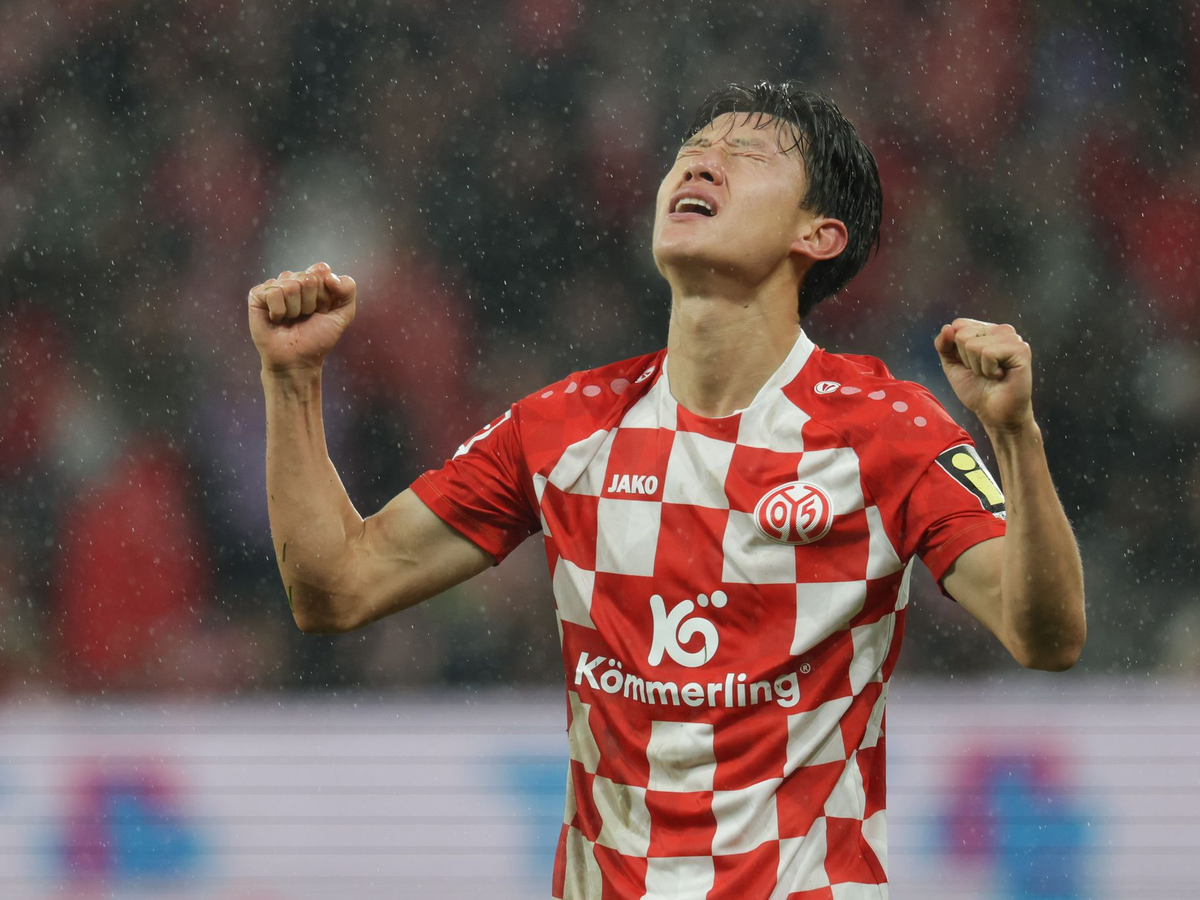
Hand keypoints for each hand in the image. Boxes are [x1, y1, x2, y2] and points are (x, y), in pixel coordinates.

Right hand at [248, 262, 356, 372]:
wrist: (297, 360)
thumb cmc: (317, 338)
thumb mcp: (343, 315)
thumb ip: (348, 290)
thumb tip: (329, 275)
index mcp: (313, 280)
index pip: (322, 270)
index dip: (325, 294)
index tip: (323, 310)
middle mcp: (294, 280)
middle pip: (308, 278)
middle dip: (311, 303)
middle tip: (305, 316)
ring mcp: (275, 286)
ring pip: (290, 285)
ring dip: (295, 309)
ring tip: (291, 320)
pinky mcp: (258, 295)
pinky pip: (273, 292)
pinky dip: (279, 311)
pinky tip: (277, 319)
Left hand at [934, 318, 1033, 433]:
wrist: (994, 414)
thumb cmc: (977, 390)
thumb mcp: (952, 365)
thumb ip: (944, 345)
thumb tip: (947, 328)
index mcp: (986, 330)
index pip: (958, 324)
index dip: (956, 349)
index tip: (970, 364)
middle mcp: (1001, 330)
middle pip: (963, 334)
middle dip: (966, 359)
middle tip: (983, 372)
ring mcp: (1013, 338)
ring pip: (973, 344)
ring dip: (977, 367)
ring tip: (992, 375)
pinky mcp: (1021, 349)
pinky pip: (988, 353)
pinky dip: (988, 370)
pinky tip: (1000, 376)